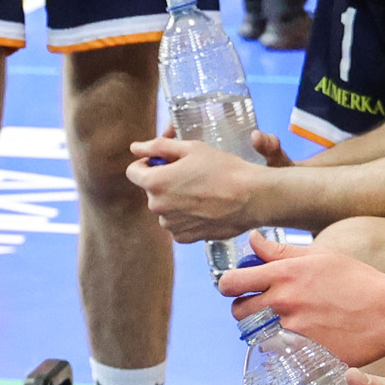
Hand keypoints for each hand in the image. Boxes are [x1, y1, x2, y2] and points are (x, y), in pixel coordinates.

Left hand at [127, 136, 276, 243]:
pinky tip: (205, 206)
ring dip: (175, 199)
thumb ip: (158, 146)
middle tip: (191, 173)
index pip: (133, 171)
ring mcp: (171, 224)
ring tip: (202, 190)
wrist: (251, 197)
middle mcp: (157, 206)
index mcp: (155, 182)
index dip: (147, 163)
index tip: (163, 161)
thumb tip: (135, 148)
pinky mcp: (185, 237)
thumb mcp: (191, 148)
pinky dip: (186, 215)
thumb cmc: (224, 169)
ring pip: (164, 207)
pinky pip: (177, 223)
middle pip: (151, 190)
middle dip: (164, 180)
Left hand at [219, 234, 384, 363]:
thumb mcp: (320, 257)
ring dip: (262, 329)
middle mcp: (283, 302)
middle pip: (238, 311)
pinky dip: (282, 348)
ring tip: (283, 324)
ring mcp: (293, 330)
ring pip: (255, 334)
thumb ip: (281, 251)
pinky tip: (298, 341)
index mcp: (284, 274)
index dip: (228, 286)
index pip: (231, 283)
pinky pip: (277, 353)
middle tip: (262, 308)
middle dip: (245, 309)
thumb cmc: (359, 281)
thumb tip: (252, 240)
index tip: (236, 288)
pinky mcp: (304, 352)